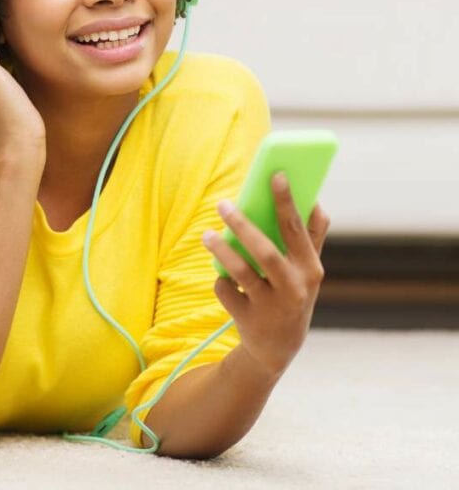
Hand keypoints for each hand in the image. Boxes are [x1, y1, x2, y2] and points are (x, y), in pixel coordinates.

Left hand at [202, 171, 330, 377]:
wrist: (278, 348)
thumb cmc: (292, 295)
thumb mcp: (308, 271)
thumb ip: (313, 238)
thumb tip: (315, 201)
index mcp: (310, 269)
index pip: (297, 230)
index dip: (287, 201)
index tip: (275, 174)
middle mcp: (295, 289)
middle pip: (265, 251)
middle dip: (243, 225)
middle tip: (222, 203)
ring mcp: (271, 307)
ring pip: (240, 272)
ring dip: (221, 250)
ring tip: (206, 235)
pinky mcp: (248, 320)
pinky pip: (225, 290)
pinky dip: (220, 280)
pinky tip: (223, 280)